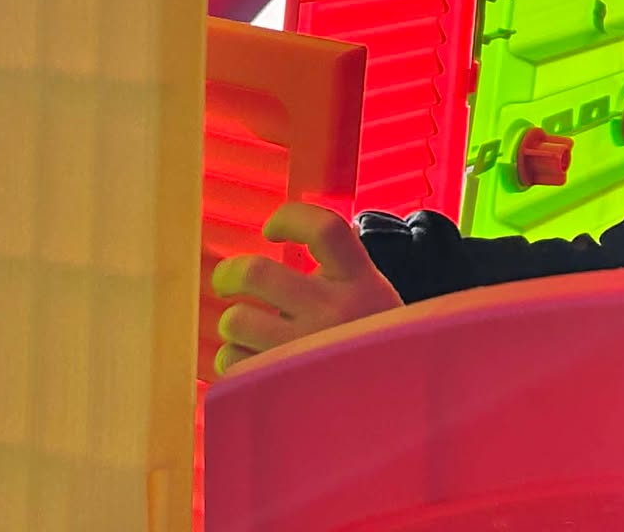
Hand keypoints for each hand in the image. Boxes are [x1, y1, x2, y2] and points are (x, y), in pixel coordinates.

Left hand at [210, 202, 402, 373]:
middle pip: (257, 272)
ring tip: (248, 330)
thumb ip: (337, 269)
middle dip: (230, 274)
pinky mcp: (284, 386)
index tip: (271, 230)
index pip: (324, 229)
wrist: (396, 405)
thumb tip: (281, 241)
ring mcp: (308, 351)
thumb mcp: (370, 293)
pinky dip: (233, 359)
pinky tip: (252, 360)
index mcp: (360, 280)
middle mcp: (336, 312)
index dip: (290, 218)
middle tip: (228, 280)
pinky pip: (232, 362)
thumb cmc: (370, 339)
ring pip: (237, 320)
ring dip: (234, 324)